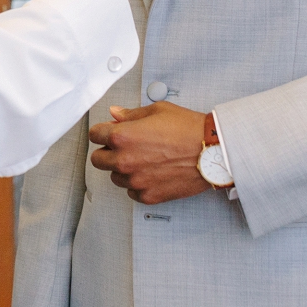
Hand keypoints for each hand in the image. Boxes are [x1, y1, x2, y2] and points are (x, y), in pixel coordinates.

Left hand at [89, 102, 211, 204]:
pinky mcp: (148, 195)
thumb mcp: (157, 111)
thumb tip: (115, 114)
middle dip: (107, 151)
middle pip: (98, 160)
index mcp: (123, 137)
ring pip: (115, 177)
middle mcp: (125, 161)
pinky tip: (151, 172)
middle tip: (124, 147)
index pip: (94, 135)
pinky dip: (137, 184)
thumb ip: (131, 114)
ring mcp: (135, 180)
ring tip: (143, 159)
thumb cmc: (188, 129)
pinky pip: (131, 191)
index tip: (108, 132)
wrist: (212, 151)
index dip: (102, 132)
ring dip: (123, 169)